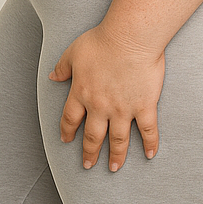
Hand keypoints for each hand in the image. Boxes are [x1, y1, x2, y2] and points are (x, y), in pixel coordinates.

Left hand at [49, 21, 164, 172]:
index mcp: (82, 93)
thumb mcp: (75, 50)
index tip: (67, 140)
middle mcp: (100, 106)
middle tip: (89, 164)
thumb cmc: (104, 40)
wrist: (131, 37)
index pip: (70, 119)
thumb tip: (52, 76)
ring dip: (116, 155)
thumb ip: (63, 66)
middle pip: (93, 136)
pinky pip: (147, 129)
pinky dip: (149, 143)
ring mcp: (123, 108)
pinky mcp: (144, 105)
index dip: (68, 131)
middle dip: (90, 152)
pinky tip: (150, 153)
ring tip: (115, 166)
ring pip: (118, 139)